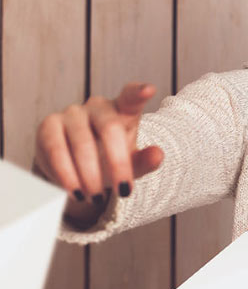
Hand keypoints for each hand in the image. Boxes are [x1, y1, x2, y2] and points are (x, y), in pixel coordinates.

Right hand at [33, 83, 164, 210]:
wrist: (76, 165)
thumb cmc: (109, 157)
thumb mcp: (132, 162)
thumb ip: (146, 160)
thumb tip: (158, 155)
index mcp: (123, 110)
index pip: (131, 97)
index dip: (138, 93)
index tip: (148, 90)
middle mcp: (97, 106)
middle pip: (110, 128)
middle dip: (118, 164)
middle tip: (123, 192)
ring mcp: (71, 113)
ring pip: (81, 142)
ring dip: (89, 175)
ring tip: (96, 198)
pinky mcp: (48, 126)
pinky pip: (56, 150)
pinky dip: (66, 174)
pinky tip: (74, 191)